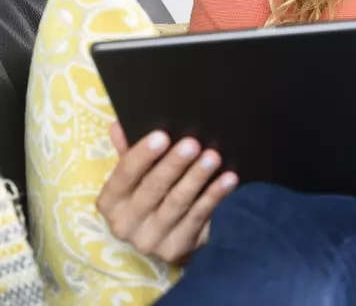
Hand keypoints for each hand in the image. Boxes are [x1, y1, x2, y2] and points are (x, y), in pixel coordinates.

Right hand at [96, 122, 238, 264]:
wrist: (163, 237)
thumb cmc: (148, 194)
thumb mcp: (136, 175)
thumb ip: (129, 150)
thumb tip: (119, 124)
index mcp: (110, 201)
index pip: (124, 175)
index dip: (142, 155)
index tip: (162, 136)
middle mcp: (125, 224)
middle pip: (152, 189)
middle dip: (174, 164)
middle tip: (193, 144)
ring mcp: (151, 240)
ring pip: (177, 203)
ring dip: (197, 177)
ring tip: (213, 157)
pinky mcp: (176, 248)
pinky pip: (198, 217)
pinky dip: (214, 196)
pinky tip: (228, 179)